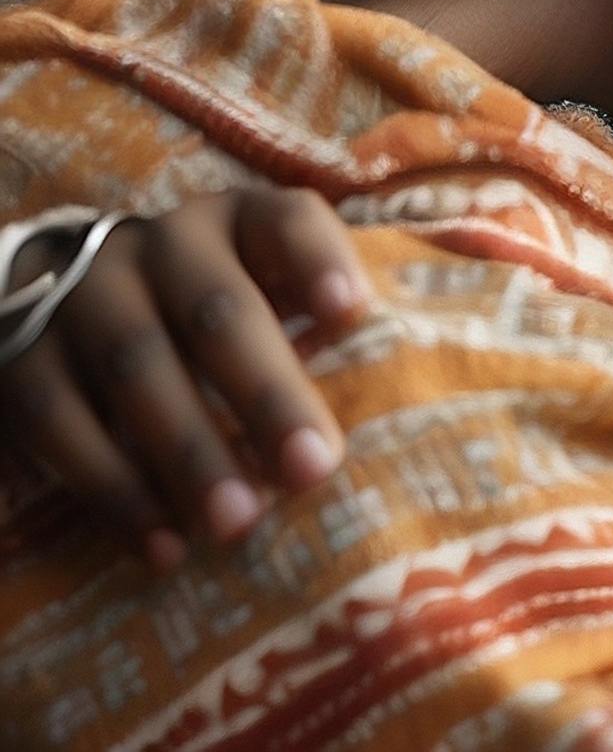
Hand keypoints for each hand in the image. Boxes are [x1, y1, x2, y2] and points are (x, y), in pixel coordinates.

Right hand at [0, 188, 370, 568]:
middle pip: (217, 310)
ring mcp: (82, 297)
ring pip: (135, 367)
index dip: (320, 261)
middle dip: (267, 392)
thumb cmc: (211, 312)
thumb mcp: (268, 292)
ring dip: (188, 451)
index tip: (356, 314)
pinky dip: (113, 490)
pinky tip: (164, 544)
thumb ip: (328, 320)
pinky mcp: (21, 360)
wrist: (61, 304)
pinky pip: (60, 424)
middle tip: (312, 469)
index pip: (286, 221)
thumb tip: (419, 368)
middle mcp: (160, 247)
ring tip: (237, 522)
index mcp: (237, 223)